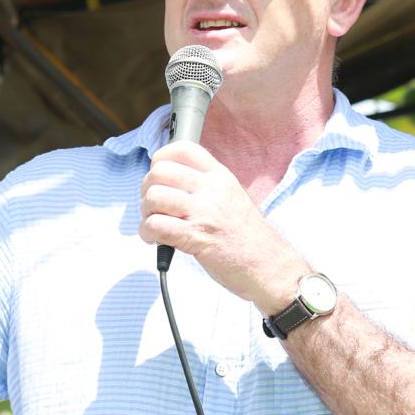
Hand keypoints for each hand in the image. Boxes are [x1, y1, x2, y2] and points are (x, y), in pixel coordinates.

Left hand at [139, 141, 308, 311]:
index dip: (161, 158)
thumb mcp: (232, 196)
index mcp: (220, 176)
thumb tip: (170, 179)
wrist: (269, 266)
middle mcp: (211, 189)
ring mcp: (204, 212)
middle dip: (147, 189)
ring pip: (154, 197)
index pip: (183, 149)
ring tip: (154, 223)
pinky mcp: (195, 237)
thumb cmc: (248, 236)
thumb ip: (205, 185)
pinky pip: (156, 225)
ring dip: (146, 212)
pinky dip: (147, 233)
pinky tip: (156, 239)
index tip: (158, 175)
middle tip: (153, 205)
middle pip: (160, 171)